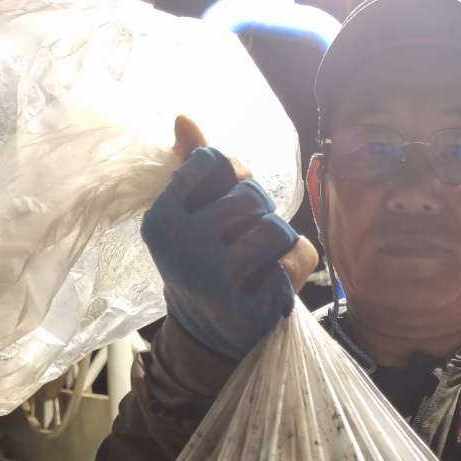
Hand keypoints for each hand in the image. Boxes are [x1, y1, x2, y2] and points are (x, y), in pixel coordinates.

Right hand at [141, 116, 318, 361]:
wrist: (209, 339)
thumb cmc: (202, 268)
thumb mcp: (188, 219)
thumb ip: (191, 170)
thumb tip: (184, 120)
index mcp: (163, 219)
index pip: (215, 165)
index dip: (235, 179)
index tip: (228, 204)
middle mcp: (185, 245)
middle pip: (249, 195)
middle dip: (256, 212)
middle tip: (243, 239)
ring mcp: (219, 275)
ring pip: (275, 224)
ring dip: (275, 240)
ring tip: (257, 261)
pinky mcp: (257, 300)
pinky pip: (297, 254)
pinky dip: (294, 264)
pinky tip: (272, 279)